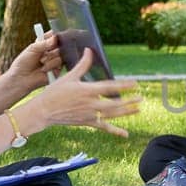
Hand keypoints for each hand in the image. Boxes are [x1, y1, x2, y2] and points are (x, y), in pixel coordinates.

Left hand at [4, 30, 62, 90]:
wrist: (21, 78)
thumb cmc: (23, 63)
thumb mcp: (32, 49)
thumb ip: (44, 43)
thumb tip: (55, 38)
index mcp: (44, 45)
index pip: (54, 36)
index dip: (55, 35)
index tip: (55, 35)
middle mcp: (51, 52)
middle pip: (60, 44)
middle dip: (52, 47)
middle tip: (44, 51)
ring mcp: (55, 61)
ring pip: (60, 54)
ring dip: (49, 58)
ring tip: (41, 62)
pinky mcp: (58, 70)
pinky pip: (60, 63)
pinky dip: (50, 65)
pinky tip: (43, 69)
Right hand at [21, 49, 139, 135]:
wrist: (44, 111)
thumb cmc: (55, 92)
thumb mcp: (69, 76)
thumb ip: (82, 65)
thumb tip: (89, 50)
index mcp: (87, 91)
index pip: (109, 87)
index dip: (123, 86)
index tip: (135, 84)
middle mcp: (91, 104)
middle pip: (114, 103)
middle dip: (129, 101)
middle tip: (141, 98)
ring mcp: (90, 114)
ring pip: (112, 115)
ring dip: (126, 112)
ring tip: (138, 109)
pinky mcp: (88, 122)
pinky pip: (104, 127)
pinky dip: (115, 131)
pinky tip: (125, 134)